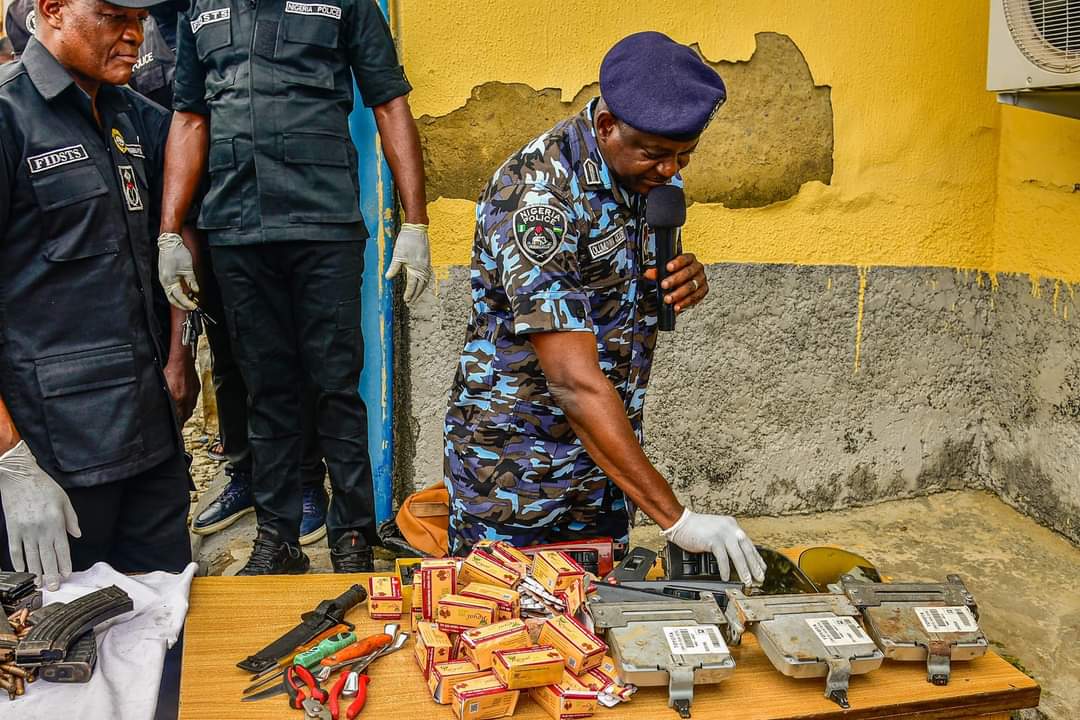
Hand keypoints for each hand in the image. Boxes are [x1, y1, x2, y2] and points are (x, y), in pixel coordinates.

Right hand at [0, 442, 80, 590]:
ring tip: (38, 584)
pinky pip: (15, 550)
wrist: (19, 477)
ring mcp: (25, 531)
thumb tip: (77, 535)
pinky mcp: (12, 529)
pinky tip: (23, 571)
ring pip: (31, 557)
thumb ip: (71, 519)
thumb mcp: (64, 500)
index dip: (64, 563)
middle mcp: (40, 529)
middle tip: (53, 587)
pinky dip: (18, 562)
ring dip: (36, 572)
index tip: (65, 575)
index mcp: (55, 522)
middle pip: (47, 556)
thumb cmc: (43, 487)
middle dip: (51, 574)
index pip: (62, 548)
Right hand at [157, 232, 199, 310]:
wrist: (169, 242)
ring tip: (190, 301)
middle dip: (182, 305)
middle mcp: (164, 282)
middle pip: (172, 299)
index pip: (179, 297)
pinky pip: (170, 288)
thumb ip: (191, 281)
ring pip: (171, 294)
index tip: (194, 307)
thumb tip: (195, 291)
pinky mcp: (165, 276)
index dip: (187, 303)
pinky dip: (177, 293)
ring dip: (180, 299)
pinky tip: (185, 292)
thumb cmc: (177, 253)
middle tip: (191, 307)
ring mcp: (163, 279)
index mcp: (169, 281)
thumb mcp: (188, 268)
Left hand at [164, 353, 199, 424]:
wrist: (182, 361)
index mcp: (178, 399)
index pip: (179, 417)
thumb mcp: (164, 386)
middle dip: (182, 420)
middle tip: (179, 423)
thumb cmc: (171, 370)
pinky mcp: (197, 389)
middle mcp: (187, 398)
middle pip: (186, 415)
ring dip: (186, 412)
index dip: (178, 425)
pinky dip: (190, 403)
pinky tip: (186, 401)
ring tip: (182, 414)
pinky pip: (194, 400)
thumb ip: (166, 398)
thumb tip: (165, 407)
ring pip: (191, 408)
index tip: (177, 429)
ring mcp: (193, 394)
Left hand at [385, 223, 431, 303]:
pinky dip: (424, 282)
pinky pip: (427, 275)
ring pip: (425, 281)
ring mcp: (426, 264)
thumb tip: (388, 278)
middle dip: (416, 295)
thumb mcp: (397, 255)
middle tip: (411, 302)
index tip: (406, 300)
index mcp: (415, 268)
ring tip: (416, 295)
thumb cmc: (406, 241)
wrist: (416, 229)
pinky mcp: (427, 260)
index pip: (413, 285)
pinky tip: (421, 282)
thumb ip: (394, 268)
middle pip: (421, 286)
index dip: (409, 294)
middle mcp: (423, 268)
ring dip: (421, 289)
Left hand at [644, 252, 707, 313]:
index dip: (677, 262)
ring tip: (668, 299)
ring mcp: (701, 280)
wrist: (683, 284)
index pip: (685, 258)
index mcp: (689, 259)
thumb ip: (657, 272)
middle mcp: (697, 268)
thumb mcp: (664, 272)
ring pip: (691, 286)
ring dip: (678, 294)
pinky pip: (695, 298)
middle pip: (688, 273)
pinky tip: (677, 306)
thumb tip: (648, 274)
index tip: (668, 268)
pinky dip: (685, 303)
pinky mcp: (702, 291)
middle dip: (675, 279)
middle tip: (664, 285)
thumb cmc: (675, 274)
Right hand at [662, 509, 765, 585]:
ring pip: (738, 554)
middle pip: (747, 549)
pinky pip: (722, 558)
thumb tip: (736, 557)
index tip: (762, 568)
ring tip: (747, 580)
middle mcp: (730, 528)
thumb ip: (726, 540)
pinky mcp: (713, 539)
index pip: (748, 543)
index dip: (756, 558)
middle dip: (754, 566)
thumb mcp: (716, 531)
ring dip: (744, 570)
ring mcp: (722, 533)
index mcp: (731, 525)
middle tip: (760, 578)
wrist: (679, 522)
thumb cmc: (695, 528)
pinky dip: (725, 569)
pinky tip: (726, 577)